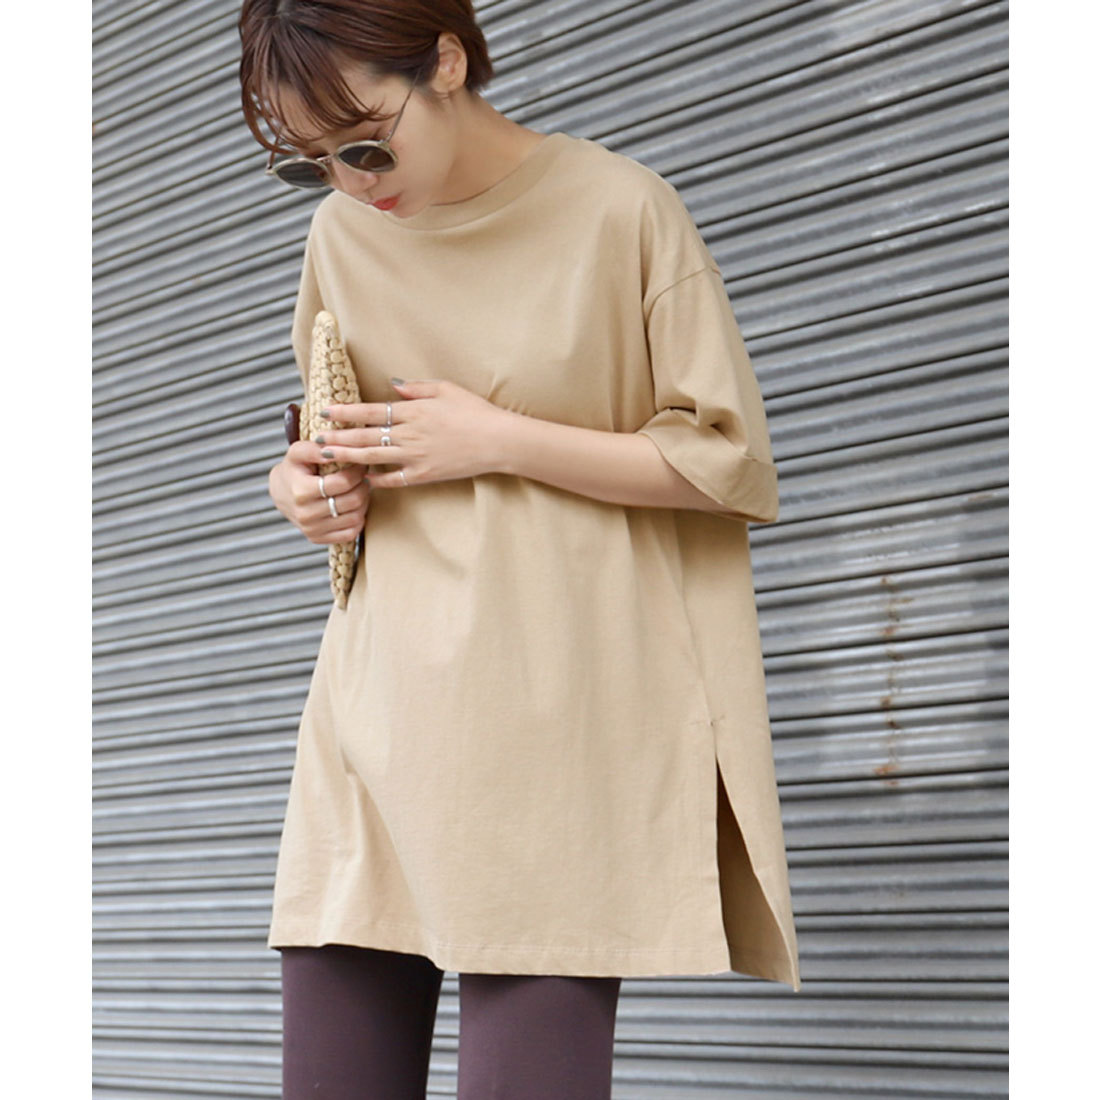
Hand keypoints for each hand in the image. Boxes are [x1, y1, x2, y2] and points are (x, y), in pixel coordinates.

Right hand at [268, 440, 369, 544]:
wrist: (281, 493)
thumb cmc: (294, 470)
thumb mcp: (298, 452)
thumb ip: (314, 449)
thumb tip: (330, 452)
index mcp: (301, 492)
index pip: (342, 483)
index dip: (357, 472)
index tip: (360, 466)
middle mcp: (306, 514)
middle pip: (351, 501)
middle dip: (363, 487)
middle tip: (363, 478)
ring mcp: (312, 530)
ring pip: (355, 518)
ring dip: (363, 503)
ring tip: (359, 491)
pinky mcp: (317, 539)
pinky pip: (350, 533)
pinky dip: (358, 520)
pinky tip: (353, 508)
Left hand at [313, 378, 510, 488]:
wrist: (498, 440)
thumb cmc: (475, 411)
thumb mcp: (446, 389)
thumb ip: (416, 387)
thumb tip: (393, 383)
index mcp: (412, 411)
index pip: (370, 411)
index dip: (345, 412)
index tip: (325, 412)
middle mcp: (408, 434)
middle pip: (364, 436)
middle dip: (338, 438)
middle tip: (316, 439)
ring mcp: (415, 456)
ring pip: (373, 458)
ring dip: (348, 457)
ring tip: (328, 457)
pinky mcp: (424, 475)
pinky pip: (394, 479)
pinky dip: (377, 480)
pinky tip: (363, 479)